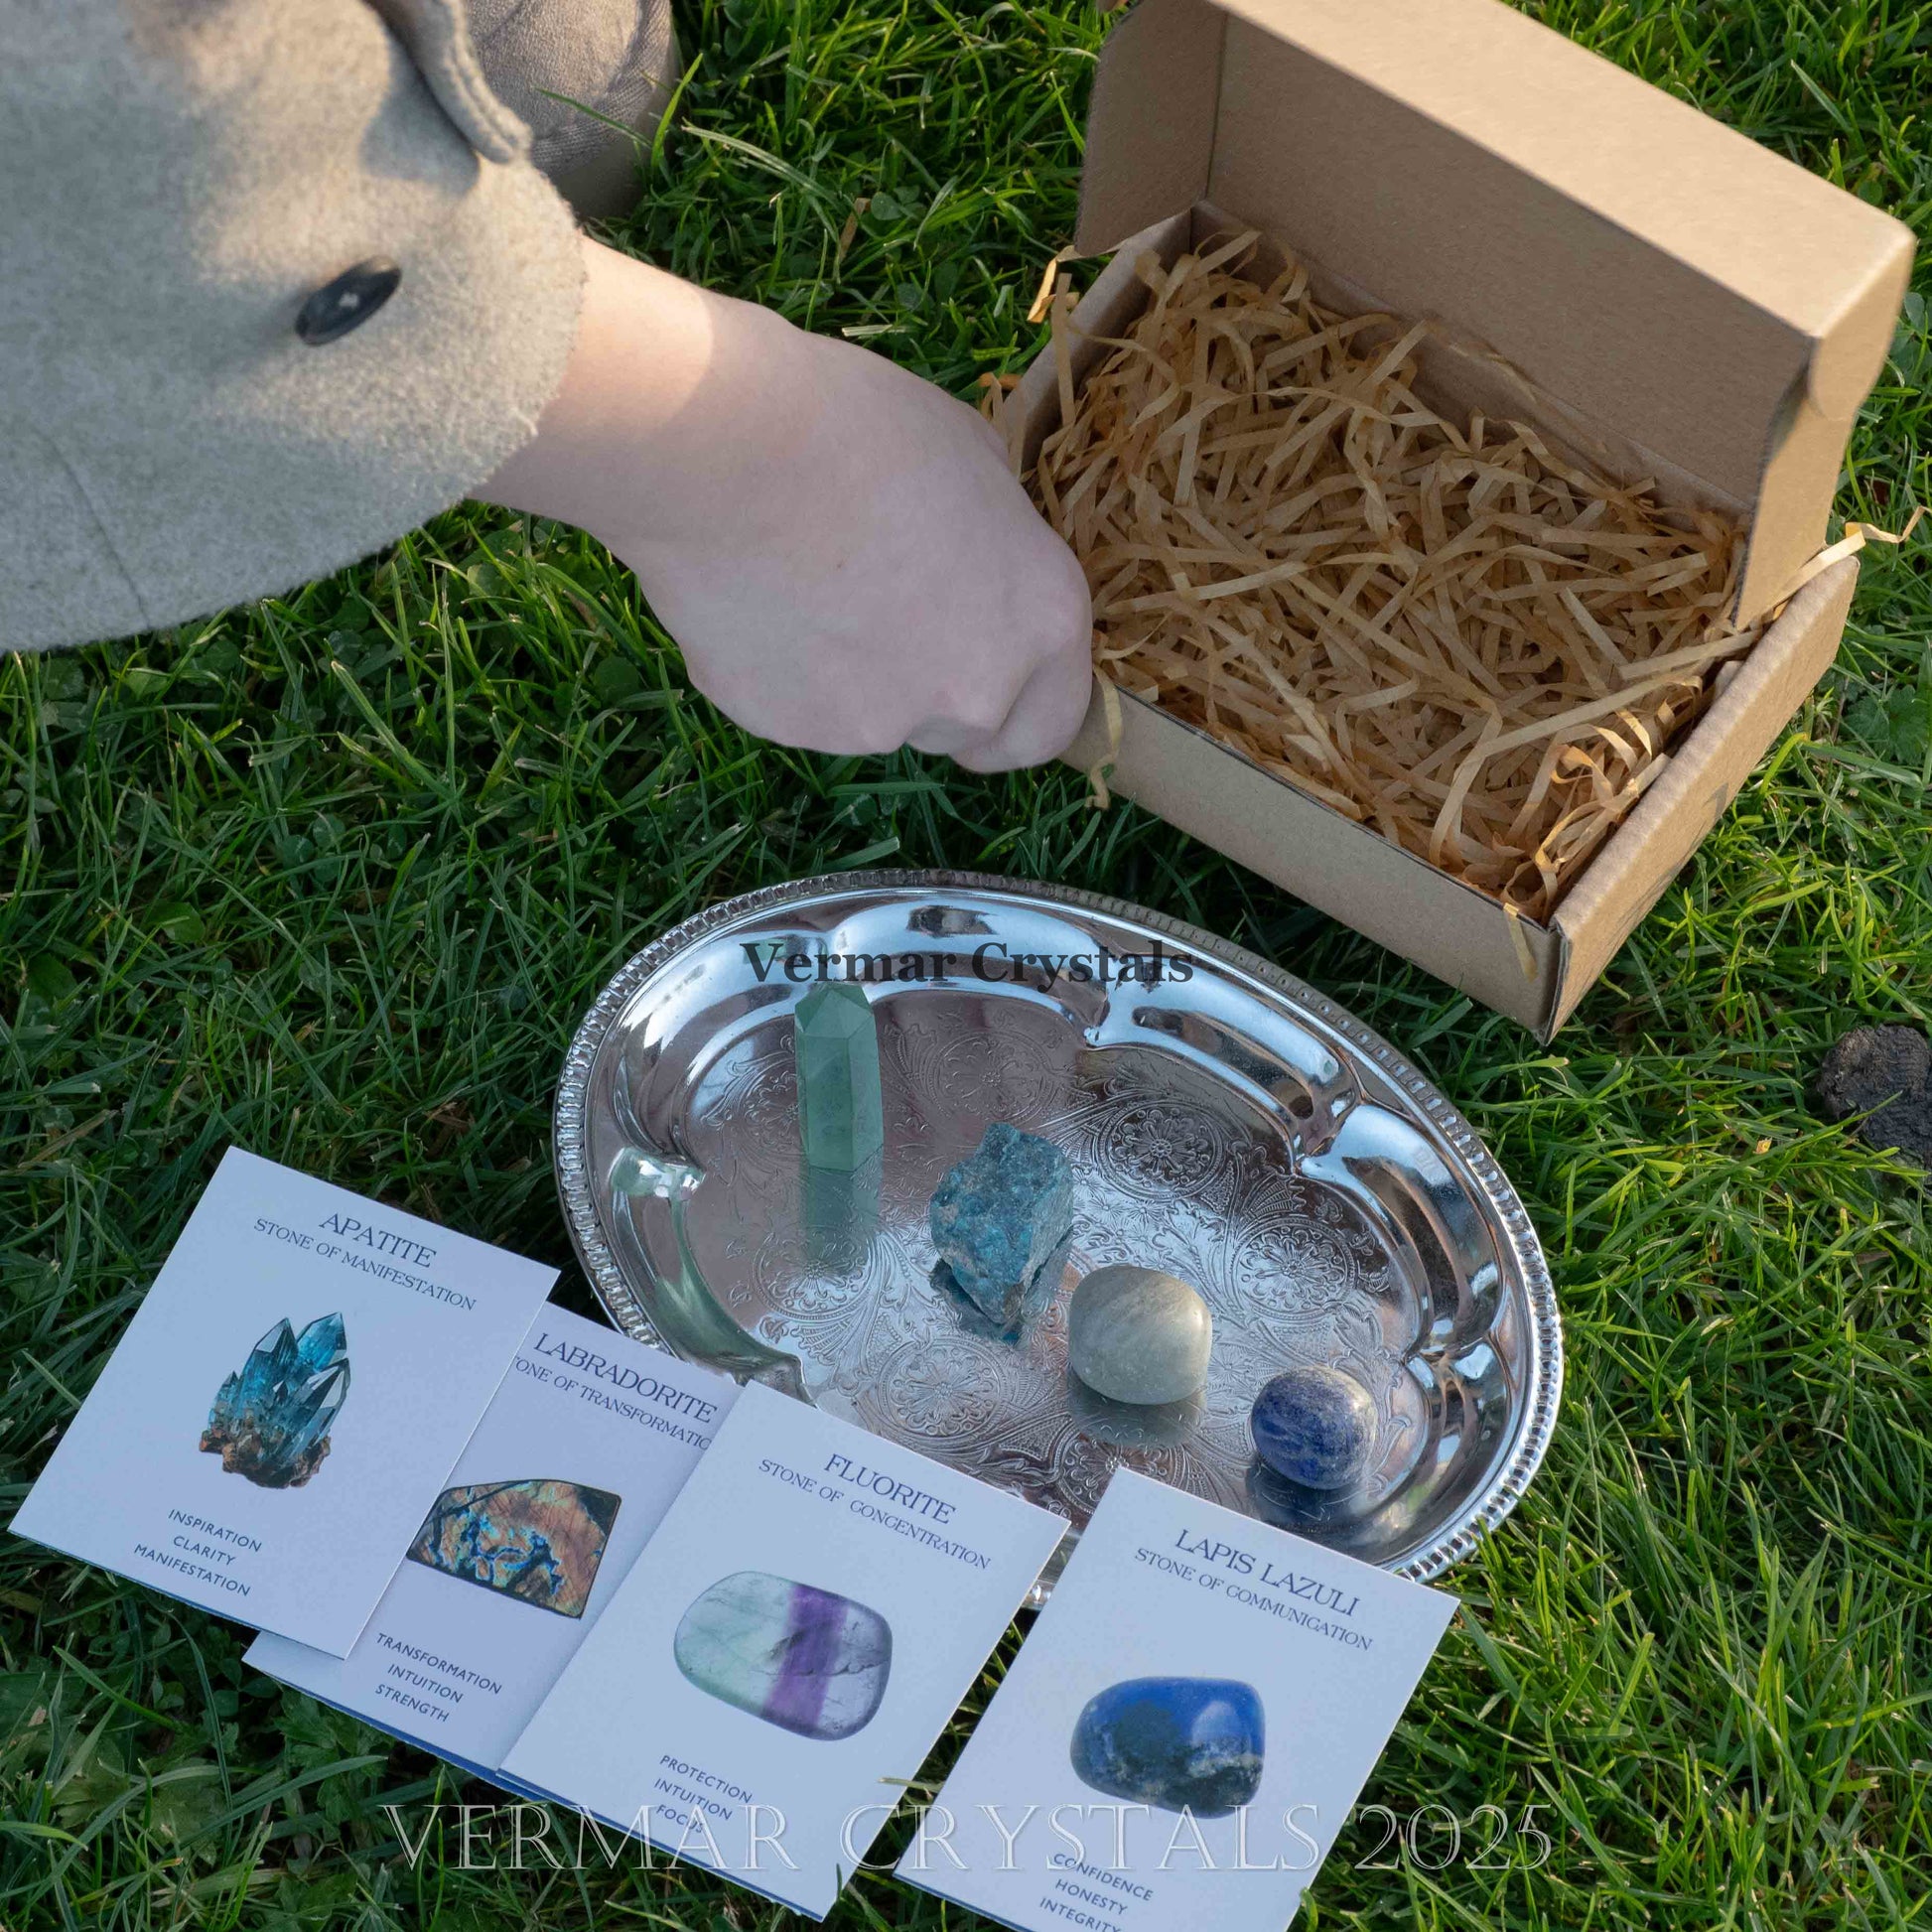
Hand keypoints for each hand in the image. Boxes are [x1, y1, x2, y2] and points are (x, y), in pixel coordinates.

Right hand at [477, 237, 1093, 768]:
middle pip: (962, 730)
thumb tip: (979, 558)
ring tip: (806, 582)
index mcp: (1042, 625)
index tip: (984, 674)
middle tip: (883, 615)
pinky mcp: (788, 730)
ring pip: (874, 722)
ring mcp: (878, 726)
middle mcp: (974, 696)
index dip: (1019, 703)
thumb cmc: (863, 428)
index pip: (1053, 725)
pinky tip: (759, 595)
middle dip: (932, 691)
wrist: (732, 451)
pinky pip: (794, 709)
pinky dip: (782, 671)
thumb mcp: (975, 461)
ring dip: (853, 677)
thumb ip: (997, 542)